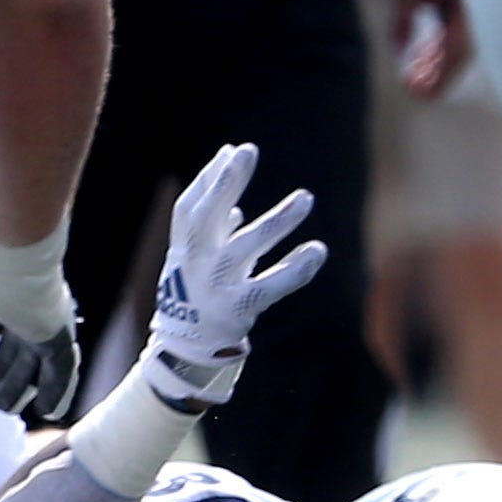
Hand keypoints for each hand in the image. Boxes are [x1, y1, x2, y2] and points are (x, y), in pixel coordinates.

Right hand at [0, 216, 80, 421]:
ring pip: (31, 363)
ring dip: (18, 388)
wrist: (7, 244)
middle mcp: (13, 310)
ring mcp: (37, 322)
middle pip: (7, 352)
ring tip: (7, 406)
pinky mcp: (56, 331)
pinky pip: (59, 368)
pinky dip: (55, 391)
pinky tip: (49, 411)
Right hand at [144, 142, 328, 404]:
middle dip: (226, 182)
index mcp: (183, 250)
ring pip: (248, 246)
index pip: (189, 207)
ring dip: (277, 221)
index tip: (231, 151)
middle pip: (207, 216)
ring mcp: (217, 285)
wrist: (187, 351)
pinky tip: (317, 250)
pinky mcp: (240, 308)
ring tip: (306, 198)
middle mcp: (197, 264)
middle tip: (248, 151)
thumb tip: (236, 205)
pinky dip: (295, 269)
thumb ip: (216, 233)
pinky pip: (271, 286)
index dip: (209, 179)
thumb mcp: (197, 264)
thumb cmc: (195, 298)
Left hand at [385, 0, 471, 99]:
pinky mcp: (462, 1)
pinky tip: (423, 53)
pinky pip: (455, 32)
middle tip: (414, 93)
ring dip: (437, 64)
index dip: (435, 79)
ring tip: (415, 77)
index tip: (418, 95)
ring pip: (457, 46)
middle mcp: (472, 14)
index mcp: (461, 13)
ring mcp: (470, 7)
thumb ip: (402, 22)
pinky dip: (440, 46)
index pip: (450, 57)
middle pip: (457, 58)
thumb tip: (398, 53)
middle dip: (436, 77)